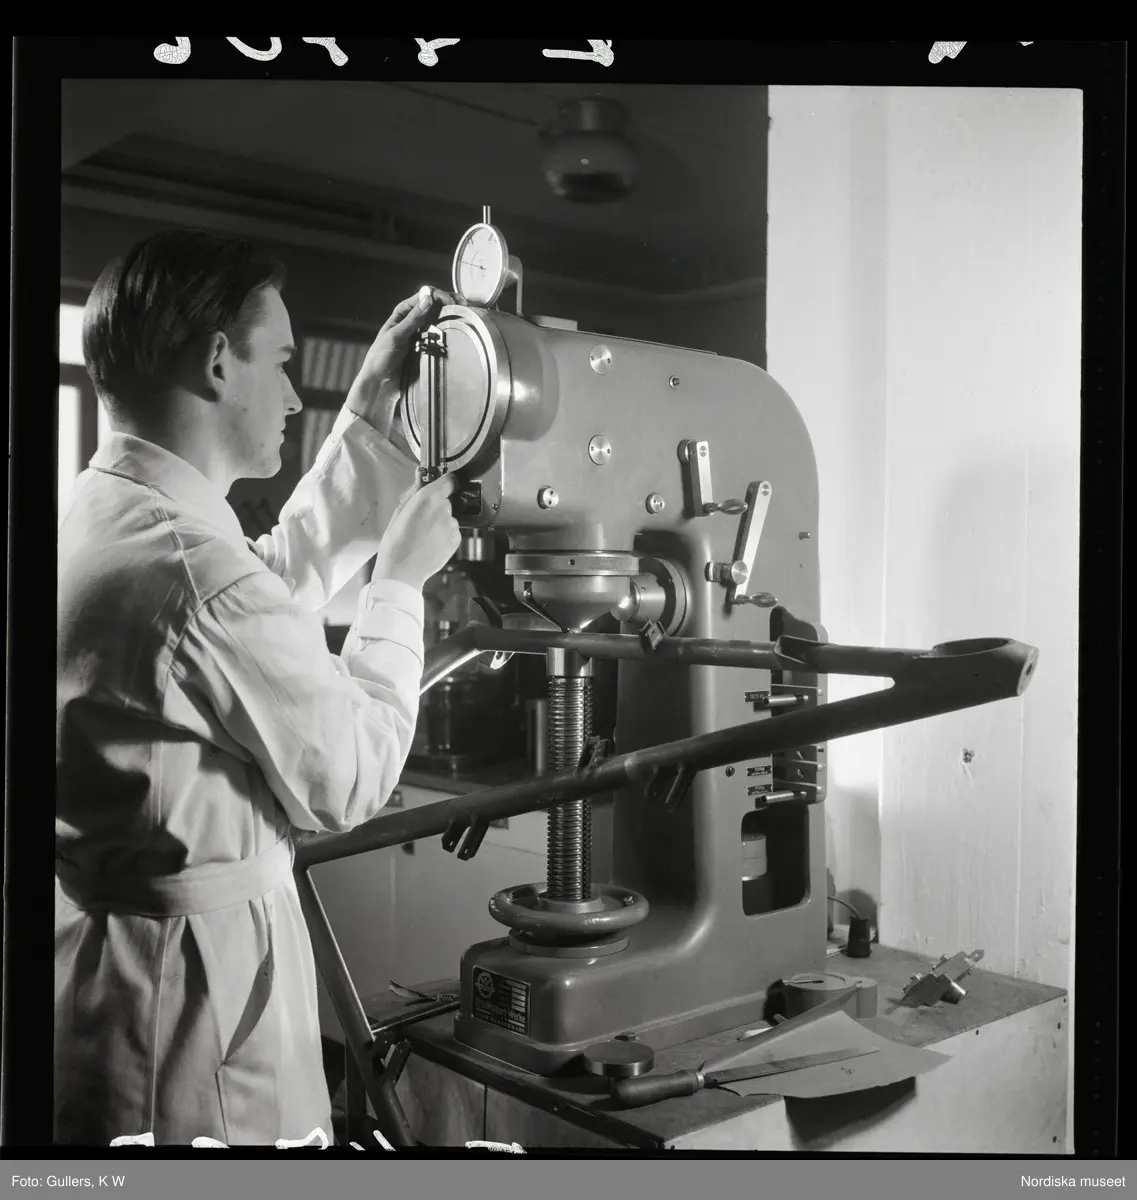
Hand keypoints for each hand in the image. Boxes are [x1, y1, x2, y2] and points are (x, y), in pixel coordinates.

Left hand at [346, 287, 456, 437]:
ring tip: (464, 319)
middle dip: (449, 304)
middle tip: (464, 308)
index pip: (424, 295)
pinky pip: (439, 336)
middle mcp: (413, 319)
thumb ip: (412, 319)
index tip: (452, 304)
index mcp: (403, 312)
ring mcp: (421, 333)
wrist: (380, 383)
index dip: (439, 296)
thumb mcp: (396, 336)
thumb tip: (428, 299)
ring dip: (451, 318)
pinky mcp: (426, 347)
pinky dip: (448, 333)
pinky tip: (458, 333)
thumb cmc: (381, 357)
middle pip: (435, 305)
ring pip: (439, 320)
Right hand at [372, 473, 461, 590]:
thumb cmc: (396, 542)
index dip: (446, 483)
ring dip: (441, 523)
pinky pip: (452, 532)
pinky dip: (444, 535)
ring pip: (449, 518)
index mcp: (428, 498)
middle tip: (421, 520)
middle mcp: (444, 509)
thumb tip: (420, 476)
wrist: (402, 570)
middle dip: (437, 507)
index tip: (443, 486)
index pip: (450, 480)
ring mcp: (452, 525)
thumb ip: (414, 491)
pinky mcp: (456, 540)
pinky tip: (430, 542)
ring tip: (424, 535)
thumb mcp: (400, 511)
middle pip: (446, 502)